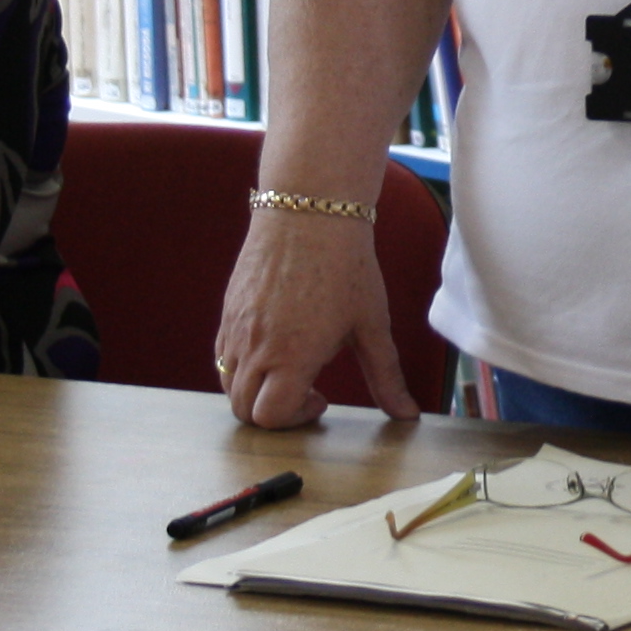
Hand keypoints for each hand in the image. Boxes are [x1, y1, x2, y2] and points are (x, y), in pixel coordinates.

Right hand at [214, 206, 419, 426]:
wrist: (310, 211)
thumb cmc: (346, 266)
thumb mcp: (371, 325)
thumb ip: (386, 377)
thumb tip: (408, 416)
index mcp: (292, 356)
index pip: (270, 416)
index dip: (295, 419)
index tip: (321, 398)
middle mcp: (255, 348)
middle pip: (244, 409)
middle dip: (274, 412)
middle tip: (306, 390)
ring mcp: (236, 329)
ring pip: (228, 384)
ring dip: (255, 391)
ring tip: (289, 369)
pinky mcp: (227, 312)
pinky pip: (222, 356)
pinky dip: (241, 367)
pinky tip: (273, 346)